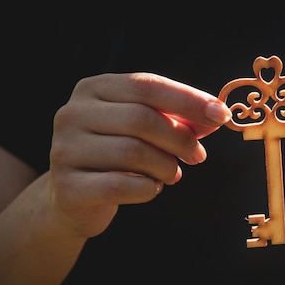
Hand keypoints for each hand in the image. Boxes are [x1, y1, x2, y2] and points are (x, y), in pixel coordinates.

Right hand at [49, 72, 230, 237]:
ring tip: (171, 174)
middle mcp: (72, 113)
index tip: (221, 114)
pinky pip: (120, 185)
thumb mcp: (145, 131)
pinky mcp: (68, 186)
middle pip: (140, 118)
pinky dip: (147, 189)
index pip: (146, 85)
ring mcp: (64, 149)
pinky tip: (150, 188)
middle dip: (180, 139)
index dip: (188, 99)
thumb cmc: (116, 157)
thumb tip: (217, 115)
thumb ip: (178, 120)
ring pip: (132, 152)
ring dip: (166, 167)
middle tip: (198, 156)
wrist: (73, 200)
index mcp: (93, 89)